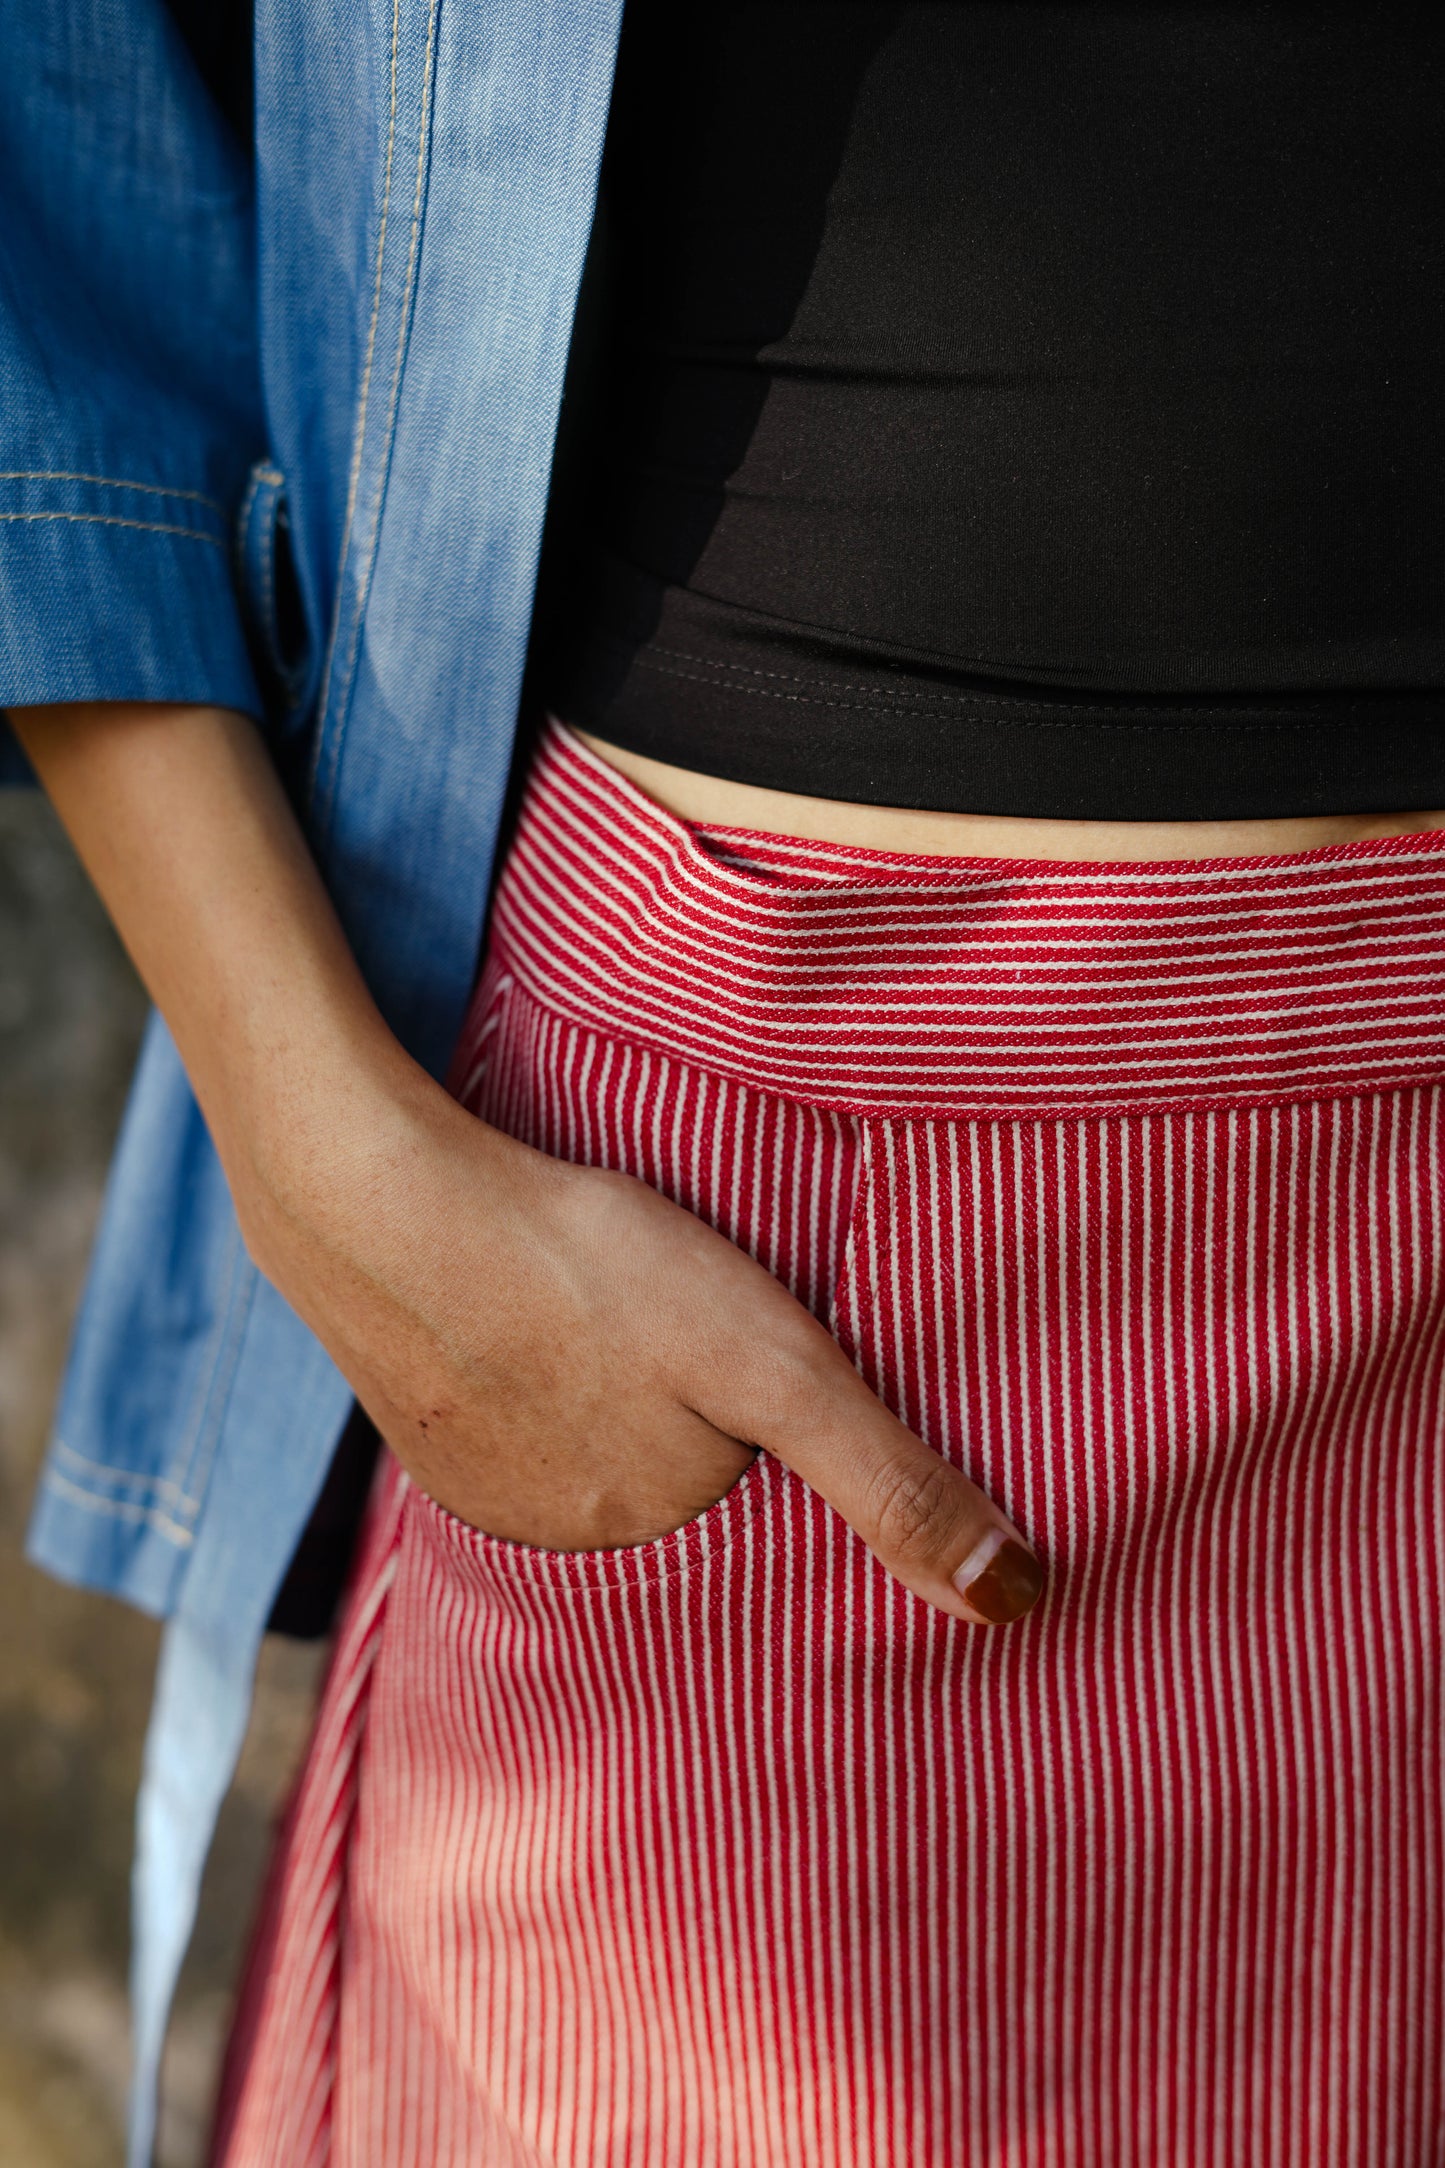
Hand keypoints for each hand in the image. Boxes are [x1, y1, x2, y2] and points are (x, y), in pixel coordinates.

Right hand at [237, 1058, 1045, 1625]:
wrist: (374, 1201)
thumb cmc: (585, 1268)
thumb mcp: (769, 1363)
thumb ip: (888, 1476)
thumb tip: (1017, 1599)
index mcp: (663, 1535)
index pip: (770, 1531)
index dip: (799, 1470)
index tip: (800, 1411)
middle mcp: (572, 1542)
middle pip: (685, 1502)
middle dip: (717, 1451)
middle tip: (709, 1353)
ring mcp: (492, 1487)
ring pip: (605, 1463)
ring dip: (632, 1421)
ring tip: (643, 1343)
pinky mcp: (439, 1427)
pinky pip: (531, 1431)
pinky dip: (559, 1394)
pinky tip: (562, 1336)